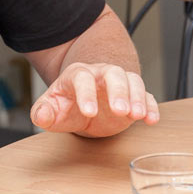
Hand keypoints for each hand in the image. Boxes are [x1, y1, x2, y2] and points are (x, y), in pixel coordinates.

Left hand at [30, 63, 158, 136]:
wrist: (82, 110)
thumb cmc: (66, 107)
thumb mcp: (51, 112)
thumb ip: (43, 113)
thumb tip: (41, 116)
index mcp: (77, 75)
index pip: (82, 78)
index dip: (86, 94)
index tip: (88, 112)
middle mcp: (101, 74)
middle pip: (113, 74)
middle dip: (118, 91)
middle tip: (120, 110)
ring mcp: (119, 84)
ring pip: (133, 81)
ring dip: (137, 97)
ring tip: (138, 115)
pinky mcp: (133, 97)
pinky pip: (147, 95)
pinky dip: (151, 106)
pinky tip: (151, 120)